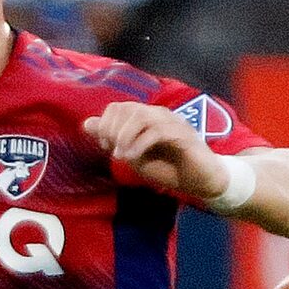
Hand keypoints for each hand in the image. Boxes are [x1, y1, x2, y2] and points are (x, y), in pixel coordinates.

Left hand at [84, 102, 228, 202]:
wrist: (201, 182)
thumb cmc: (170, 169)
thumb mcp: (134, 156)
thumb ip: (113, 140)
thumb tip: (87, 124)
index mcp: (147, 117)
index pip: (119, 107)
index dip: (107, 125)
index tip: (106, 147)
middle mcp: (159, 115)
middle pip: (128, 108)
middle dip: (113, 129)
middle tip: (113, 150)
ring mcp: (173, 123)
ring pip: (142, 115)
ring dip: (125, 135)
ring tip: (121, 155)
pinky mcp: (183, 135)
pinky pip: (157, 131)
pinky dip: (141, 144)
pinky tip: (134, 158)